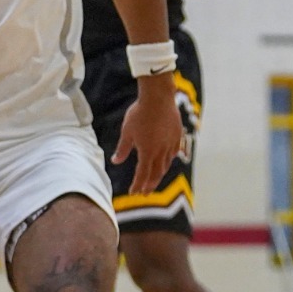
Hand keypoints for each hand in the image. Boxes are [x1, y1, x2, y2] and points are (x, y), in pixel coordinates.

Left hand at [112, 80, 181, 194]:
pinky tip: (166, 162)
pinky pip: (173, 153)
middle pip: (156, 173)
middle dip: (150, 185)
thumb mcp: (127, 132)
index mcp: (147, 152)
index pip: (142, 174)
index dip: (138, 185)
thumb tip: (115, 161)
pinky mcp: (177, 136)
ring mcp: (171, 144)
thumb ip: (122, 149)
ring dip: (159, 175)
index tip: (134, 193)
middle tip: (145, 194)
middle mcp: (161, 151)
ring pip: (166, 164)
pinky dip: (168, 161)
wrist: (158, 97)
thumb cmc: (140, 113)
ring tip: (154, 180)